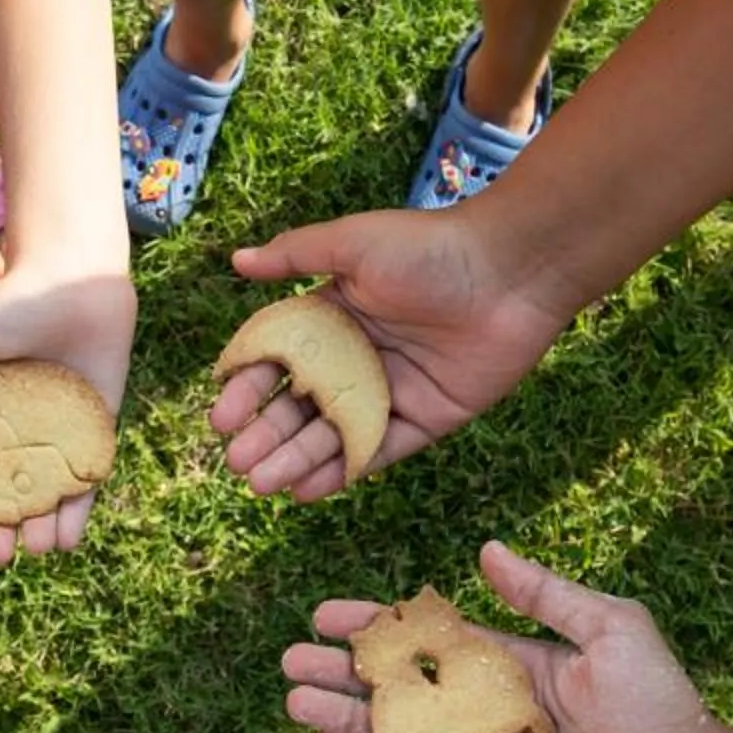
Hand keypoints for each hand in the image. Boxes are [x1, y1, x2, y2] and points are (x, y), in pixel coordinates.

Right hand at [0, 263, 135, 560]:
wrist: (71, 280)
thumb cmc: (6, 307)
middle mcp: (13, 438)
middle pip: (2, 500)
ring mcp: (54, 438)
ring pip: (44, 499)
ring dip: (37, 530)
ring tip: (33, 547)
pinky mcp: (94, 433)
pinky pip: (84, 481)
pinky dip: (76, 512)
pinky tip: (66, 537)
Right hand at [212, 210, 571, 498]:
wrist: (510, 271)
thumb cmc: (430, 247)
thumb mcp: (354, 243)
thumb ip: (295, 255)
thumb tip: (237, 261)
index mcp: (333, 317)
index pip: (276, 360)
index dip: (248, 388)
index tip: (222, 416)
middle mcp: (357, 357)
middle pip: (299, 405)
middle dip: (267, 435)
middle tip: (237, 462)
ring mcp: (390, 391)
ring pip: (332, 434)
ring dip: (296, 460)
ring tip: (262, 484)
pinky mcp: (427, 419)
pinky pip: (379, 450)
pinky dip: (345, 471)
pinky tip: (309, 490)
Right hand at [281, 541, 732, 732]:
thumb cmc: (660, 705)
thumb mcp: (612, 630)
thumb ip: (546, 596)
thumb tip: (485, 550)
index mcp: (510, 666)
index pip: (426, 642)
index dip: (374, 628)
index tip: (323, 616)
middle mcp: (488, 715)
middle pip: (399, 694)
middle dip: (343, 679)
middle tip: (290, 669)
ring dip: (348, 727)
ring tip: (298, 711)